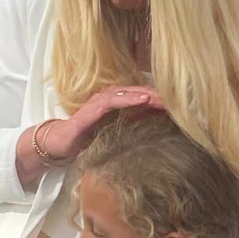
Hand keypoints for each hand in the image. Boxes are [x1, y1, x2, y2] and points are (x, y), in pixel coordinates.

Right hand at [43, 86, 164, 160]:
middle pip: (136, 92)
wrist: (59, 145)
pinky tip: (138, 100)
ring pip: (124, 93)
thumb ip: (132, 128)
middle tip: (176, 99)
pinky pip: (108, 102)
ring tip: (159, 97)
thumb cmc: (87, 140)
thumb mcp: (115, 135)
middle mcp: (107, 100)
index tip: (178, 104)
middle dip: (155, 94)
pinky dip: (125, 100)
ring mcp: (97, 104)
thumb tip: (158, 131)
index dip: (159, 99)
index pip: (141, 97)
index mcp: (116, 105)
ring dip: (143, 94)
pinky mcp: (88, 113)